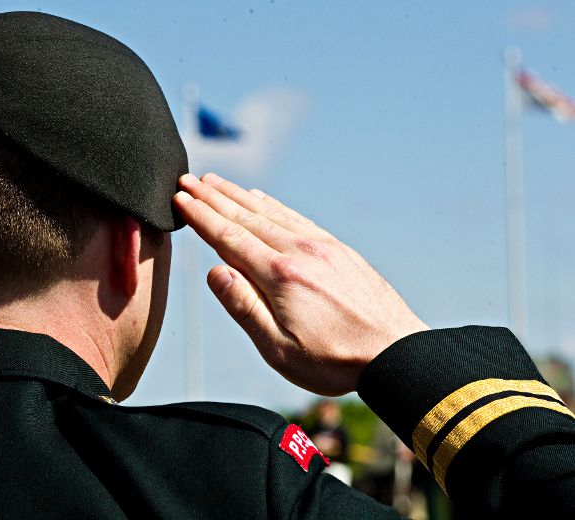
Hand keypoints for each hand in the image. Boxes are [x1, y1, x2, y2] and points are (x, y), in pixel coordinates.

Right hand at [173, 173, 427, 395]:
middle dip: (213, 197)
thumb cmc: (334, 359)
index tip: (180, 197)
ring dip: (239, 195)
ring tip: (217, 182)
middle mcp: (299, 251)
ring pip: (270, 212)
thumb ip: (244, 308)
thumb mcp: (278, 349)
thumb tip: (214, 272)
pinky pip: (296, 217)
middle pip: (246, 216)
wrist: (396, 352)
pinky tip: (262, 199)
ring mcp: (320, 246)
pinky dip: (273, 205)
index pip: (228, 237)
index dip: (201, 216)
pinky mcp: (337, 249)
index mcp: (279, 275)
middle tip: (189, 179)